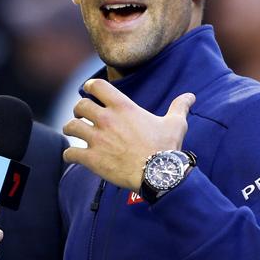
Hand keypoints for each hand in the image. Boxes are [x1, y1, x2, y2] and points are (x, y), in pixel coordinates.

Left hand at [62, 79, 194, 191]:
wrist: (159, 174)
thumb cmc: (167, 147)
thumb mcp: (175, 123)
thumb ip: (179, 107)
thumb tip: (191, 96)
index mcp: (123, 107)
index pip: (96, 86)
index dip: (90, 87)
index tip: (89, 91)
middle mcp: (106, 119)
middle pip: (80, 105)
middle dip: (78, 110)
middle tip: (81, 115)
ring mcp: (97, 139)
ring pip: (71, 127)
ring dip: (70, 129)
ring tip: (73, 133)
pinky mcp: (92, 159)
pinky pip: (71, 153)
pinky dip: (69, 155)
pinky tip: (73, 157)